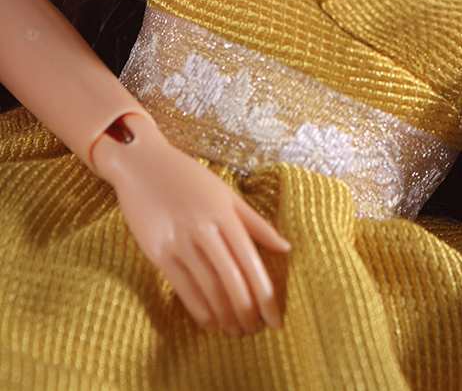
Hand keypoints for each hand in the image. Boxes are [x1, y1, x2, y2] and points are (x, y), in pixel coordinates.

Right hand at [92, 113, 290, 333]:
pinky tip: (210, 322)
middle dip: (247, 310)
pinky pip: (182, 287)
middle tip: (257, 331)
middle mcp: (204, 228)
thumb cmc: (189, 178)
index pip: (251, 262)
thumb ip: (255, 222)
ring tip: (237, 331)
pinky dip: (199, 309)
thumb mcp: (226, 193)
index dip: (265, 295)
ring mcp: (179, 241)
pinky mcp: (158, 252)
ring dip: (225, 315)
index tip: (276, 319)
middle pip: (232, 279)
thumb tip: (286, 247)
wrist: (142, 164)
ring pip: (208, 287)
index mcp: (225, 213)